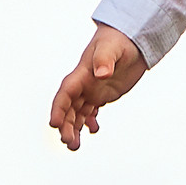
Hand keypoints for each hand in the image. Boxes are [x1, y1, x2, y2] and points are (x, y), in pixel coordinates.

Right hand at [48, 24, 147, 149]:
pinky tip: (93, 130)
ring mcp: (92, 90)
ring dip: (74, 129)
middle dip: (66, 126)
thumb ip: (105, 60)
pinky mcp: (102, 94)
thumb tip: (102, 74)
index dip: (58, 109)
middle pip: (69, 109)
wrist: (131, 38)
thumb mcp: (112, 48)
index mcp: (82, 73)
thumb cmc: (120, 39)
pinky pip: (91, 111)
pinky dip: (90, 123)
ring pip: (78, 113)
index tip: (54, 124)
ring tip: (74, 146)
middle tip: (69, 142)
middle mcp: (83, 84)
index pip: (65, 94)